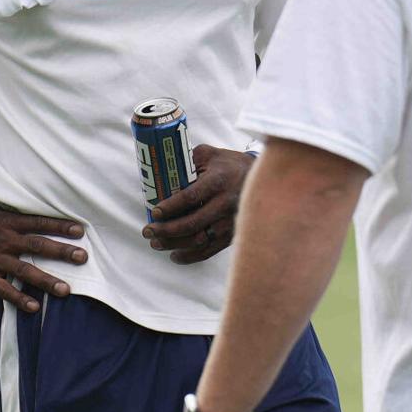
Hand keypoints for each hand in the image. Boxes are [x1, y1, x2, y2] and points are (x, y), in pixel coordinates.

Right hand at [0, 199, 86, 312]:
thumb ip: (7, 202)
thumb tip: (26, 190)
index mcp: (6, 222)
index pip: (38, 222)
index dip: (59, 226)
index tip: (80, 231)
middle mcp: (3, 239)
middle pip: (37, 245)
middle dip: (62, 252)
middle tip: (83, 258)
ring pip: (24, 270)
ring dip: (46, 280)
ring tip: (66, 290)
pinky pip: (3, 289)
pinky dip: (19, 298)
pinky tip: (34, 307)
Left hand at [142, 145, 255, 264]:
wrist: (263, 179)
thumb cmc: (229, 165)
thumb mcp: (210, 154)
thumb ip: (187, 161)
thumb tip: (162, 173)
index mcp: (219, 181)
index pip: (191, 197)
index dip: (171, 206)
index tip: (154, 212)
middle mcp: (226, 204)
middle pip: (193, 223)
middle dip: (166, 230)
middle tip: (148, 230)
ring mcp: (231, 222)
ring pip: (199, 240)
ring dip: (174, 244)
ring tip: (156, 243)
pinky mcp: (233, 235)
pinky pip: (210, 251)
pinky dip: (190, 256)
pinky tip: (175, 255)